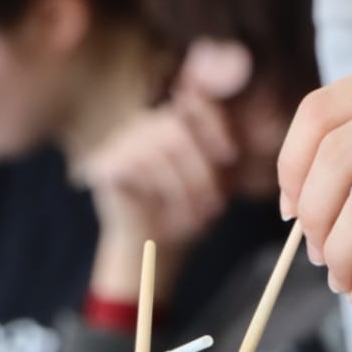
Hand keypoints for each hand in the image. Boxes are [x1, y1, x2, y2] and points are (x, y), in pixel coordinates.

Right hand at [80, 90, 237, 248]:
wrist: (153, 247)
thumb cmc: (187, 210)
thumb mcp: (216, 180)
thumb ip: (224, 154)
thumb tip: (248, 139)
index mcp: (173, 119)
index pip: (193, 104)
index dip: (213, 125)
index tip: (231, 156)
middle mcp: (144, 123)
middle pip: (178, 131)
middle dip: (201, 172)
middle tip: (216, 207)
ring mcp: (120, 141)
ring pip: (159, 149)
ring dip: (184, 187)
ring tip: (196, 216)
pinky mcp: (104, 164)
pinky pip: (134, 164)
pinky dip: (158, 190)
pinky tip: (165, 209)